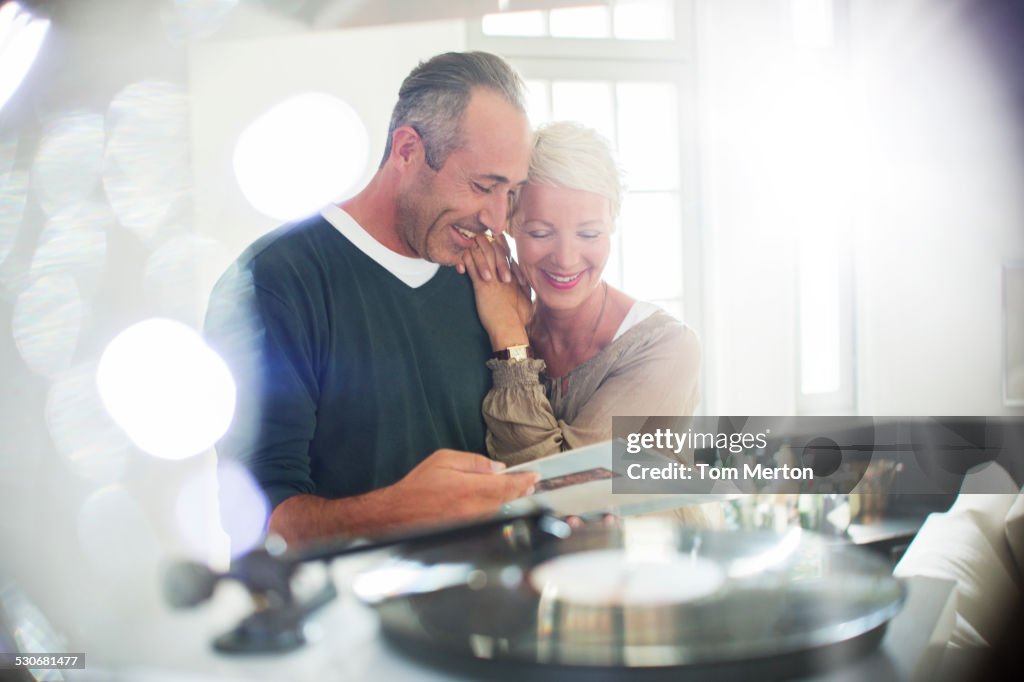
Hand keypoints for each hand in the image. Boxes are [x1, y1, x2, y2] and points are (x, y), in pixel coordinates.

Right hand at [386, 449, 538, 523]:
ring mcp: (472, 523)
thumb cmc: (419, 485)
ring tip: (519, 490)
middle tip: (530, 483)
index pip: (506, 485)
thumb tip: (498, 468)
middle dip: (521, 490)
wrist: (399, 513)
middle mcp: (474, 508)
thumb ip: (474, 462)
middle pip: (507, 500)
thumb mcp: (445, 459)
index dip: (523, 481)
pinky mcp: (467, 531)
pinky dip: (497, 510)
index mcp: (470, 488)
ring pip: (499, 510)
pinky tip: (498, 503)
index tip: (534, 476)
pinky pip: (488, 519)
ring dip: (510, 500)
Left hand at [461, 235, 532, 349]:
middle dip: (487, 240)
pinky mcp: (481, 286)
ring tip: (469, 242)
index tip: (497, 236)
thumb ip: (526, 288)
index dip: (501, 243)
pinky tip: (461, 258)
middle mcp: (503, 274)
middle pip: (495, 250)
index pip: (507, 254)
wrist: (509, 327)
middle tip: (479, 234)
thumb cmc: (519, 318)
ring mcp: (492, 279)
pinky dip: (465, 262)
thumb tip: (525, 281)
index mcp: (514, 276)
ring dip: (475, 248)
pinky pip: (471, 268)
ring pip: (483, 256)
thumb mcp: (527, 300)